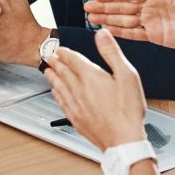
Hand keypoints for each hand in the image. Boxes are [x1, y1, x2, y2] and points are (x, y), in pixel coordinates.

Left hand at [46, 30, 147, 150]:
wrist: (123, 141)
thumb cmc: (128, 111)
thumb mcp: (127, 75)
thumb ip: (112, 52)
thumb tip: (102, 34)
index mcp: (90, 77)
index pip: (72, 60)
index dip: (65, 53)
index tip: (59, 49)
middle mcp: (79, 90)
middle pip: (63, 72)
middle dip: (55, 62)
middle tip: (48, 56)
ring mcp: (76, 106)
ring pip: (59, 87)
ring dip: (52, 77)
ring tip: (47, 71)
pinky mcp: (76, 119)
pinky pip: (61, 103)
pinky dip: (57, 94)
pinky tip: (56, 93)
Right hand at [84, 0, 174, 51]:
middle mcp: (149, 6)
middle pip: (122, 7)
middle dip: (104, 7)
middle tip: (86, 7)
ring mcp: (150, 21)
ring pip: (124, 20)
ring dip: (108, 18)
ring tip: (91, 18)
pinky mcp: (154, 35)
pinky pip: (133, 33)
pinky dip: (120, 32)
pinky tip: (107, 29)